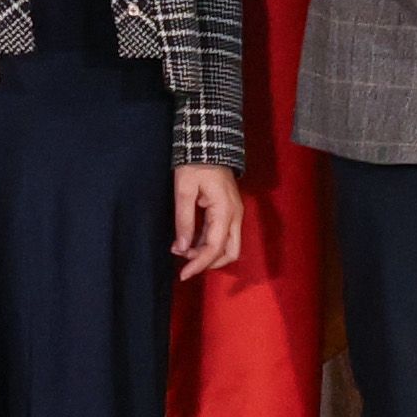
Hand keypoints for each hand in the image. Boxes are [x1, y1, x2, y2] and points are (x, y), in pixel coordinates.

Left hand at [171, 166, 245, 280]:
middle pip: (230, 252)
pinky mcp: (229, 209)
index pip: (214, 248)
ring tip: (183, 249)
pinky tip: (190, 240)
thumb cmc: (195, 164)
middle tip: (186, 263)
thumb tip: (182, 248)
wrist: (209, 142)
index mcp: (225, 211)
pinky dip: (208, 242)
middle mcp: (235, 215)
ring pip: (227, 244)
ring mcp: (234, 212)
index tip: (183, 274)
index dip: (199, 264)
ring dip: (208, 252)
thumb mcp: (184, 191)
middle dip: (209, 262)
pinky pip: (222, 233)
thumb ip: (184, 221)